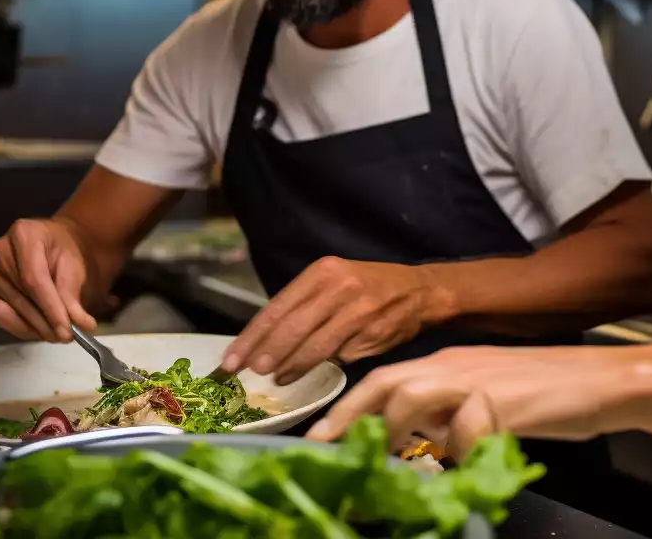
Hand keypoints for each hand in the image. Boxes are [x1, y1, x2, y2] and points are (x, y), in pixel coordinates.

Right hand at [0, 218, 104, 341]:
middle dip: (45, 322)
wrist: (54, 248)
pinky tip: (39, 332)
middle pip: (21, 295)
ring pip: (8, 309)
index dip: (50, 308)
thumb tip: (81, 324)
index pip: (34, 278)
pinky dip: (20, 328)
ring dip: (34, 328)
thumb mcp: (75, 267)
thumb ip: (73, 295)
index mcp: (24, 234)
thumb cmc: (65, 253)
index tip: (68, 330)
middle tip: (67, 337)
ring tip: (57, 335)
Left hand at [220, 256, 449, 383]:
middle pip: (292, 326)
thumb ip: (304, 306)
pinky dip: (325, 366)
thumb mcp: (334, 282)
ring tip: (276, 378)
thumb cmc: (369, 288)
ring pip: (315, 345)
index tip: (231, 359)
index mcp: (322, 272)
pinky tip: (314, 373)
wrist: (420, 290)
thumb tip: (263, 341)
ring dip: (292, 365)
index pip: (277, 307)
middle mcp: (339, 288)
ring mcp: (358, 311)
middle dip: (267, 353)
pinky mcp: (373, 333)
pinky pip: (341, 355)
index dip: (251, 336)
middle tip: (250, 372)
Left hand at [306, 345, 631, 456]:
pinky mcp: (501, 398)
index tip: (321, 437)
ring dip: (395, 430)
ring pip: (412, 394)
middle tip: (323, 446)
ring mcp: (476, 378)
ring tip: (392, 463)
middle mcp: (454, 364)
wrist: (601, 381)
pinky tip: (473, 460)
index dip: (349, 407)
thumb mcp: (487, 402)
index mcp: (447, 363)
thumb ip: (451, 416)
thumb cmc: (548, 395)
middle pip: (385, 380)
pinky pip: (464, 431)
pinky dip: (460, 451)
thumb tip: (424, 445)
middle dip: (349, 414)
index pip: (384, 379)